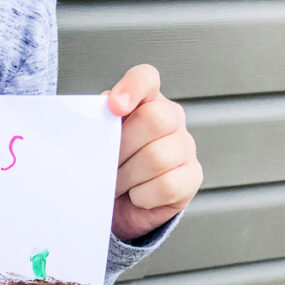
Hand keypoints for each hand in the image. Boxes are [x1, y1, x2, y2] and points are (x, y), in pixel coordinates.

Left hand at [106, 64, 202, 241]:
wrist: (120, 206)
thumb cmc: (108, 169)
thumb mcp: (96, 144)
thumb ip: (95, 126)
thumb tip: (92, 118)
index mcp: (144, 103)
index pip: (146, 78)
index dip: (132, 87)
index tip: (114, 107)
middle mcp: (170, 119)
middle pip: (154, 119)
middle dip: (122, 148)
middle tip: (108, 164)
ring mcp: (185, 147)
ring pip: (158, 156)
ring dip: (128, 176)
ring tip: (119, 183)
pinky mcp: (192, 176)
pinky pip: (167, 185)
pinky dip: (143, 196)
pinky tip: (137, 195)